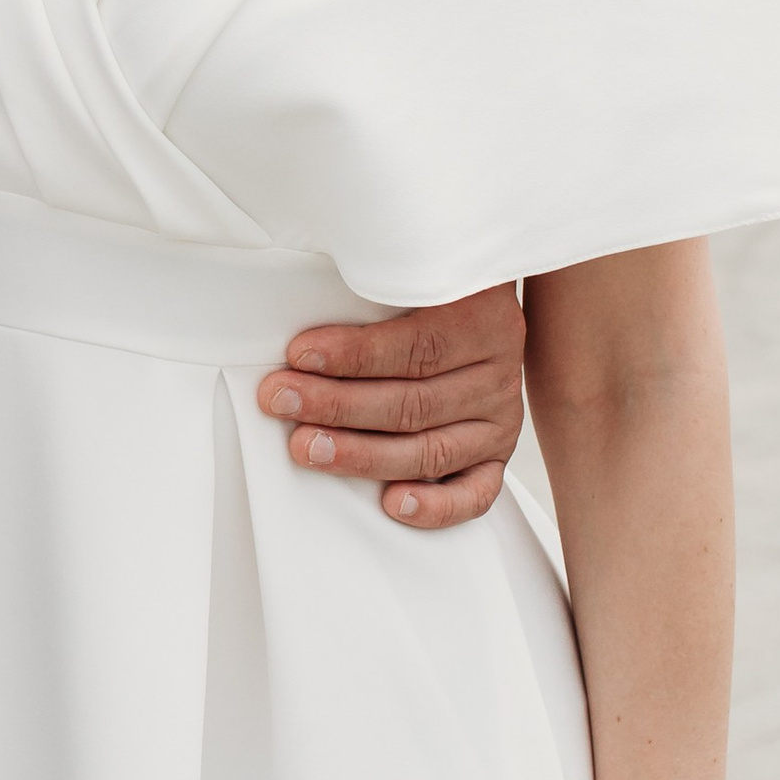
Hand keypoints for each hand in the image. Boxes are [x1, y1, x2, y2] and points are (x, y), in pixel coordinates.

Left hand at [256, 283, 525, 527]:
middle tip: (279, 401)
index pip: (416, 345)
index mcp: (483, 318)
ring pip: (431, 450)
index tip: (298, 355)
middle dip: (337, 405)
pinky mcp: (495, 456)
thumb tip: (299, 305)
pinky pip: (476, 493)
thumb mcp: (411, 272)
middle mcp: (497, 374)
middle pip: (413, 402)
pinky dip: (436, 506)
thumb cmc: (423, 290)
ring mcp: (500, 420)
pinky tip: (393, 505)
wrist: (477, 302)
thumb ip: (373, 289)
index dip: (354, 354)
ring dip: (362, 454)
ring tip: (307, 447)